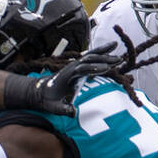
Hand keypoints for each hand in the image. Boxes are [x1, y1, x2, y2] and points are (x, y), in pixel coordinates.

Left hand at [2, 43, 121, 115]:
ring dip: (103, 51)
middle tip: (118, 59)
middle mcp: (71, 67)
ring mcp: (74, 65)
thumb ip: (62, 109)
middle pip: (88, 59)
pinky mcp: (77, 67)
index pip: (82, 69)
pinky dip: (99, 52)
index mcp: (67, 75)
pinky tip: (110, 50)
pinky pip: (89, 57)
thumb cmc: (47, 100)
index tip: (107, 69)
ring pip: (90, 55)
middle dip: (103, 58)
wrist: (39, 91)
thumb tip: (73, 112)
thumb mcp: (53, 107)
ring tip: (115, 44)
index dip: (94, 69)